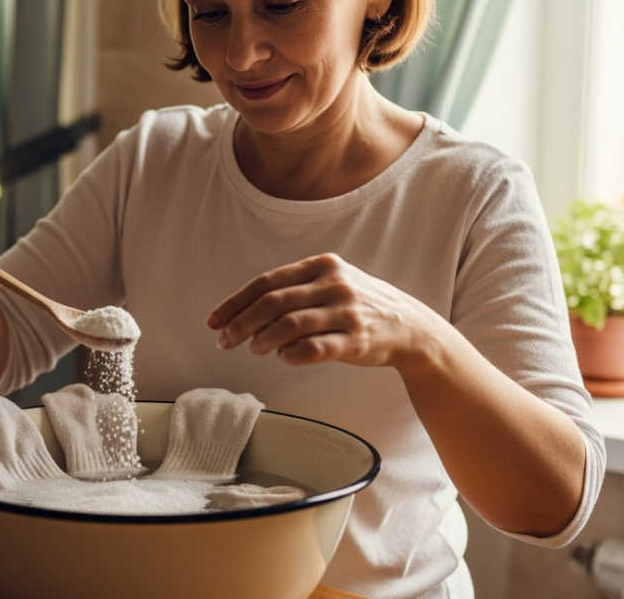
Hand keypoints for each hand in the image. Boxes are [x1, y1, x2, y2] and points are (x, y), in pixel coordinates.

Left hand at [206, 253, 444, 368]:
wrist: (410, 327)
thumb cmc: (359, 306)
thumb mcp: (330, 283)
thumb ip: (292, 291)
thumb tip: (242, 312)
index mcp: (321, 265)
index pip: (265, 283)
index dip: (235, 303)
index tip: (213, 321)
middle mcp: (333, 284)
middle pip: (271, 303)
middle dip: (240, 324)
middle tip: (224, 341)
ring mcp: (346, 311)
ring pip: (288, 325)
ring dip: (262, 340)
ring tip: (253, 350)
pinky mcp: (356, 339)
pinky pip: (313, 349)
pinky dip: (291, 355)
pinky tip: (283, 357)